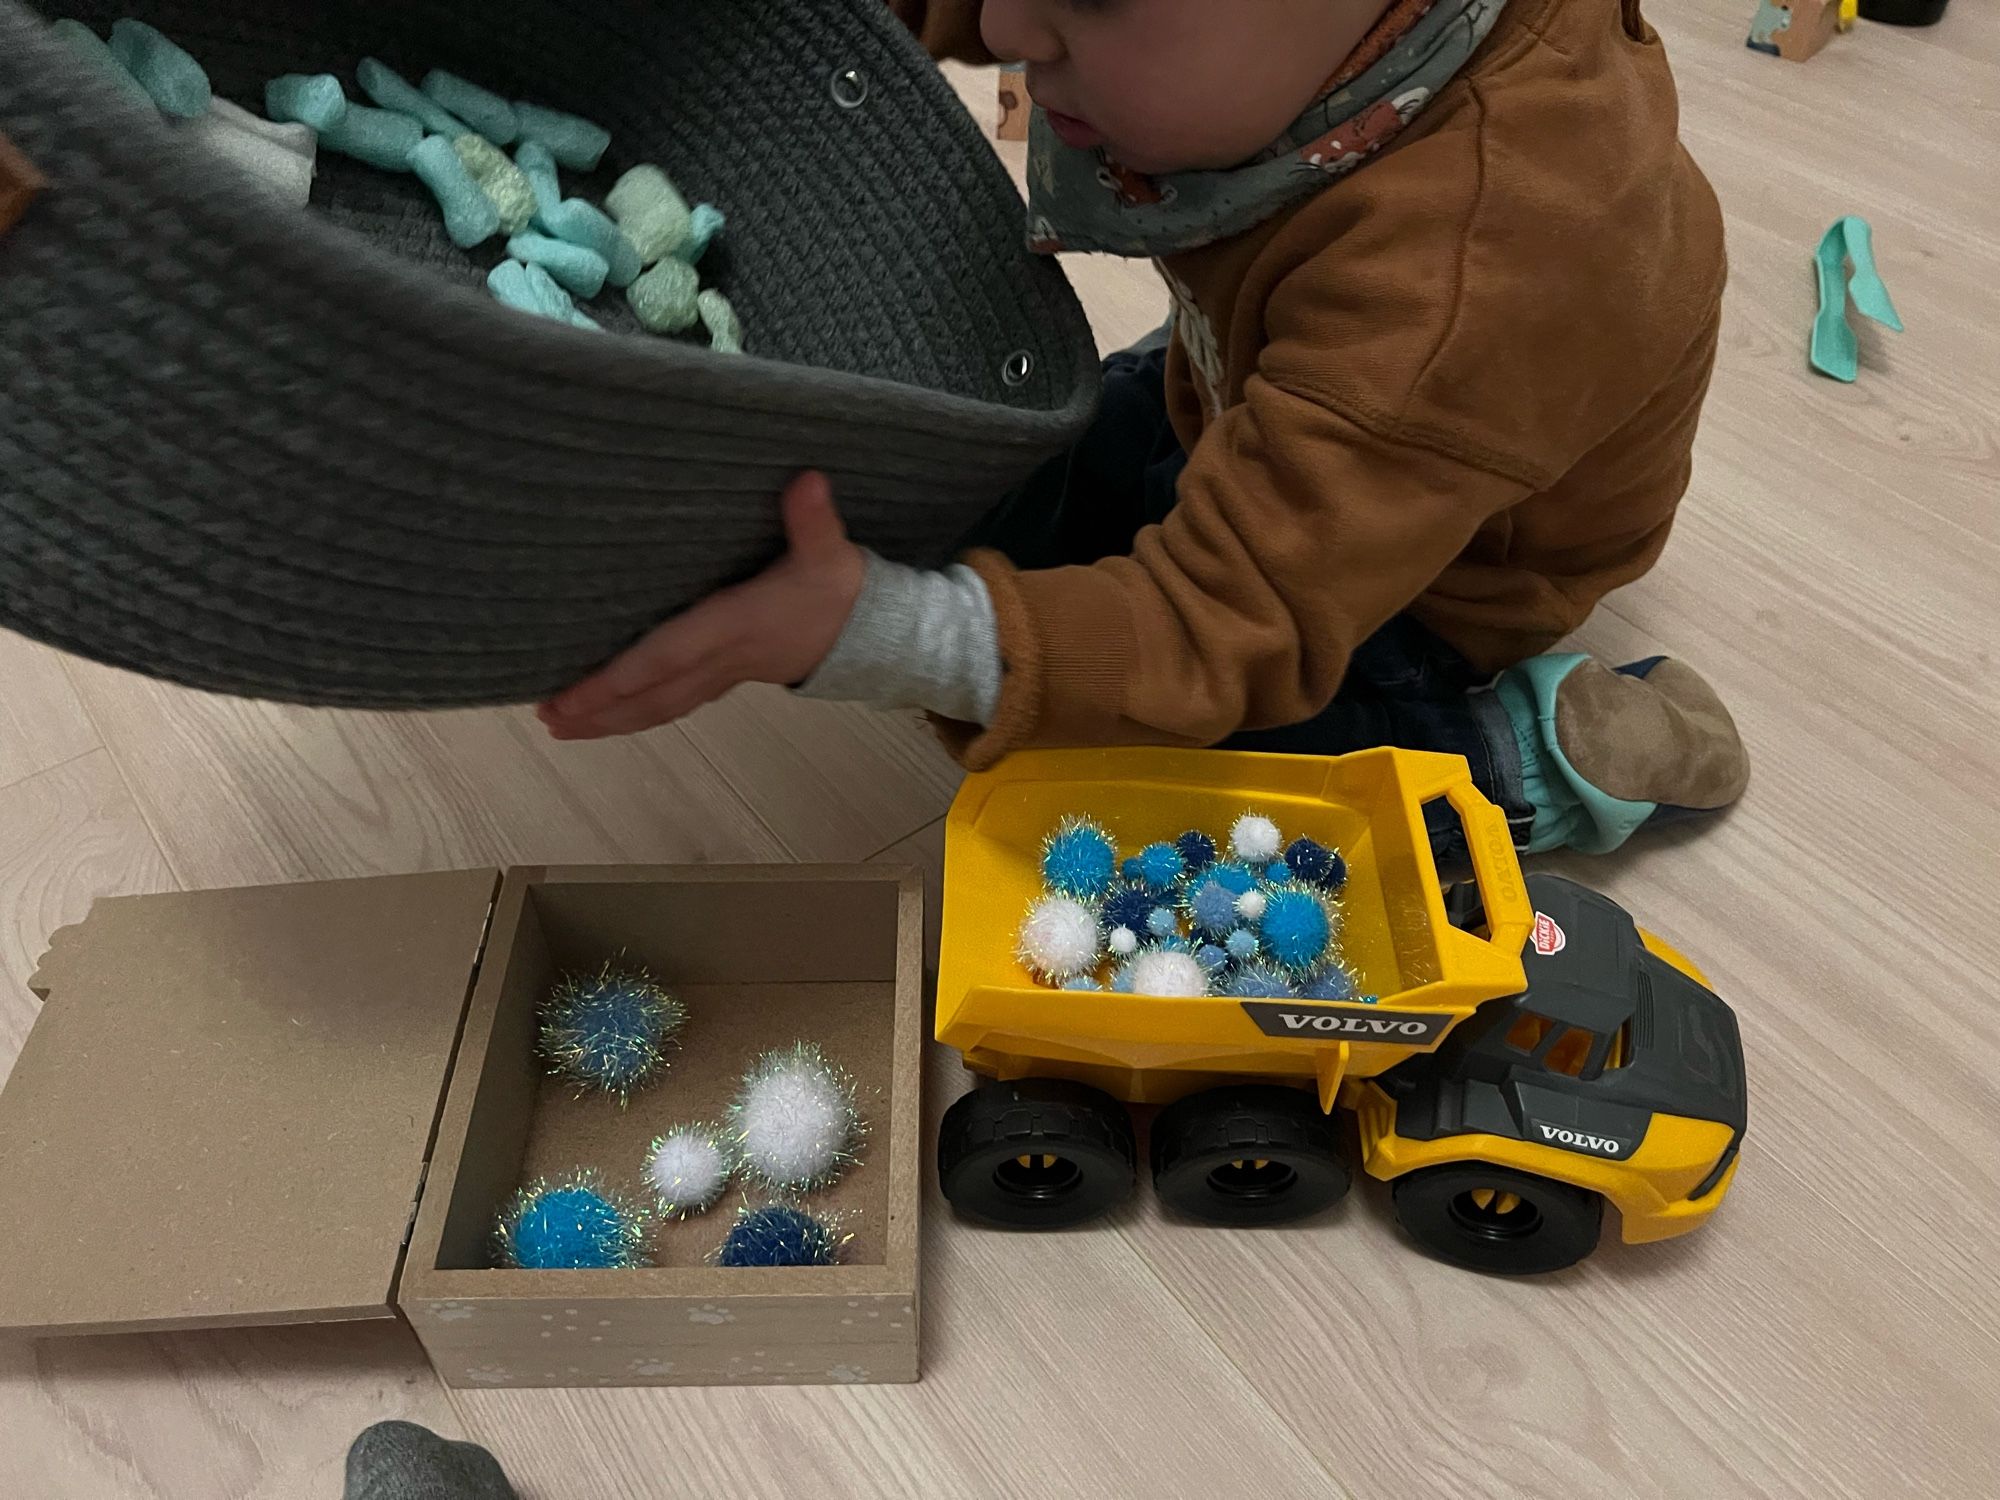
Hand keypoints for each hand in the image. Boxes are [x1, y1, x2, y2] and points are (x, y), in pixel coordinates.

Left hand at [538, 471, 864, 739]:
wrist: (874, 638)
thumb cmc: (843, 592)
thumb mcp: (831, 552)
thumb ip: (813, 519)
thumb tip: (807, 480)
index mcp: (737, 626)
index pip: (670, 655)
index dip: (623, 676)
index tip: (578, 691)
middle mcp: (724, 658)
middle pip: (653, 693)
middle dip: (601, 708)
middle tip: (548, 717)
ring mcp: (725, 675)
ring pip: (661, 707)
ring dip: (611, 720)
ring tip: (560, 727)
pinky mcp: (728, 679)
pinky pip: (674, 703)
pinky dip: (638, 713)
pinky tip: (610, 717)